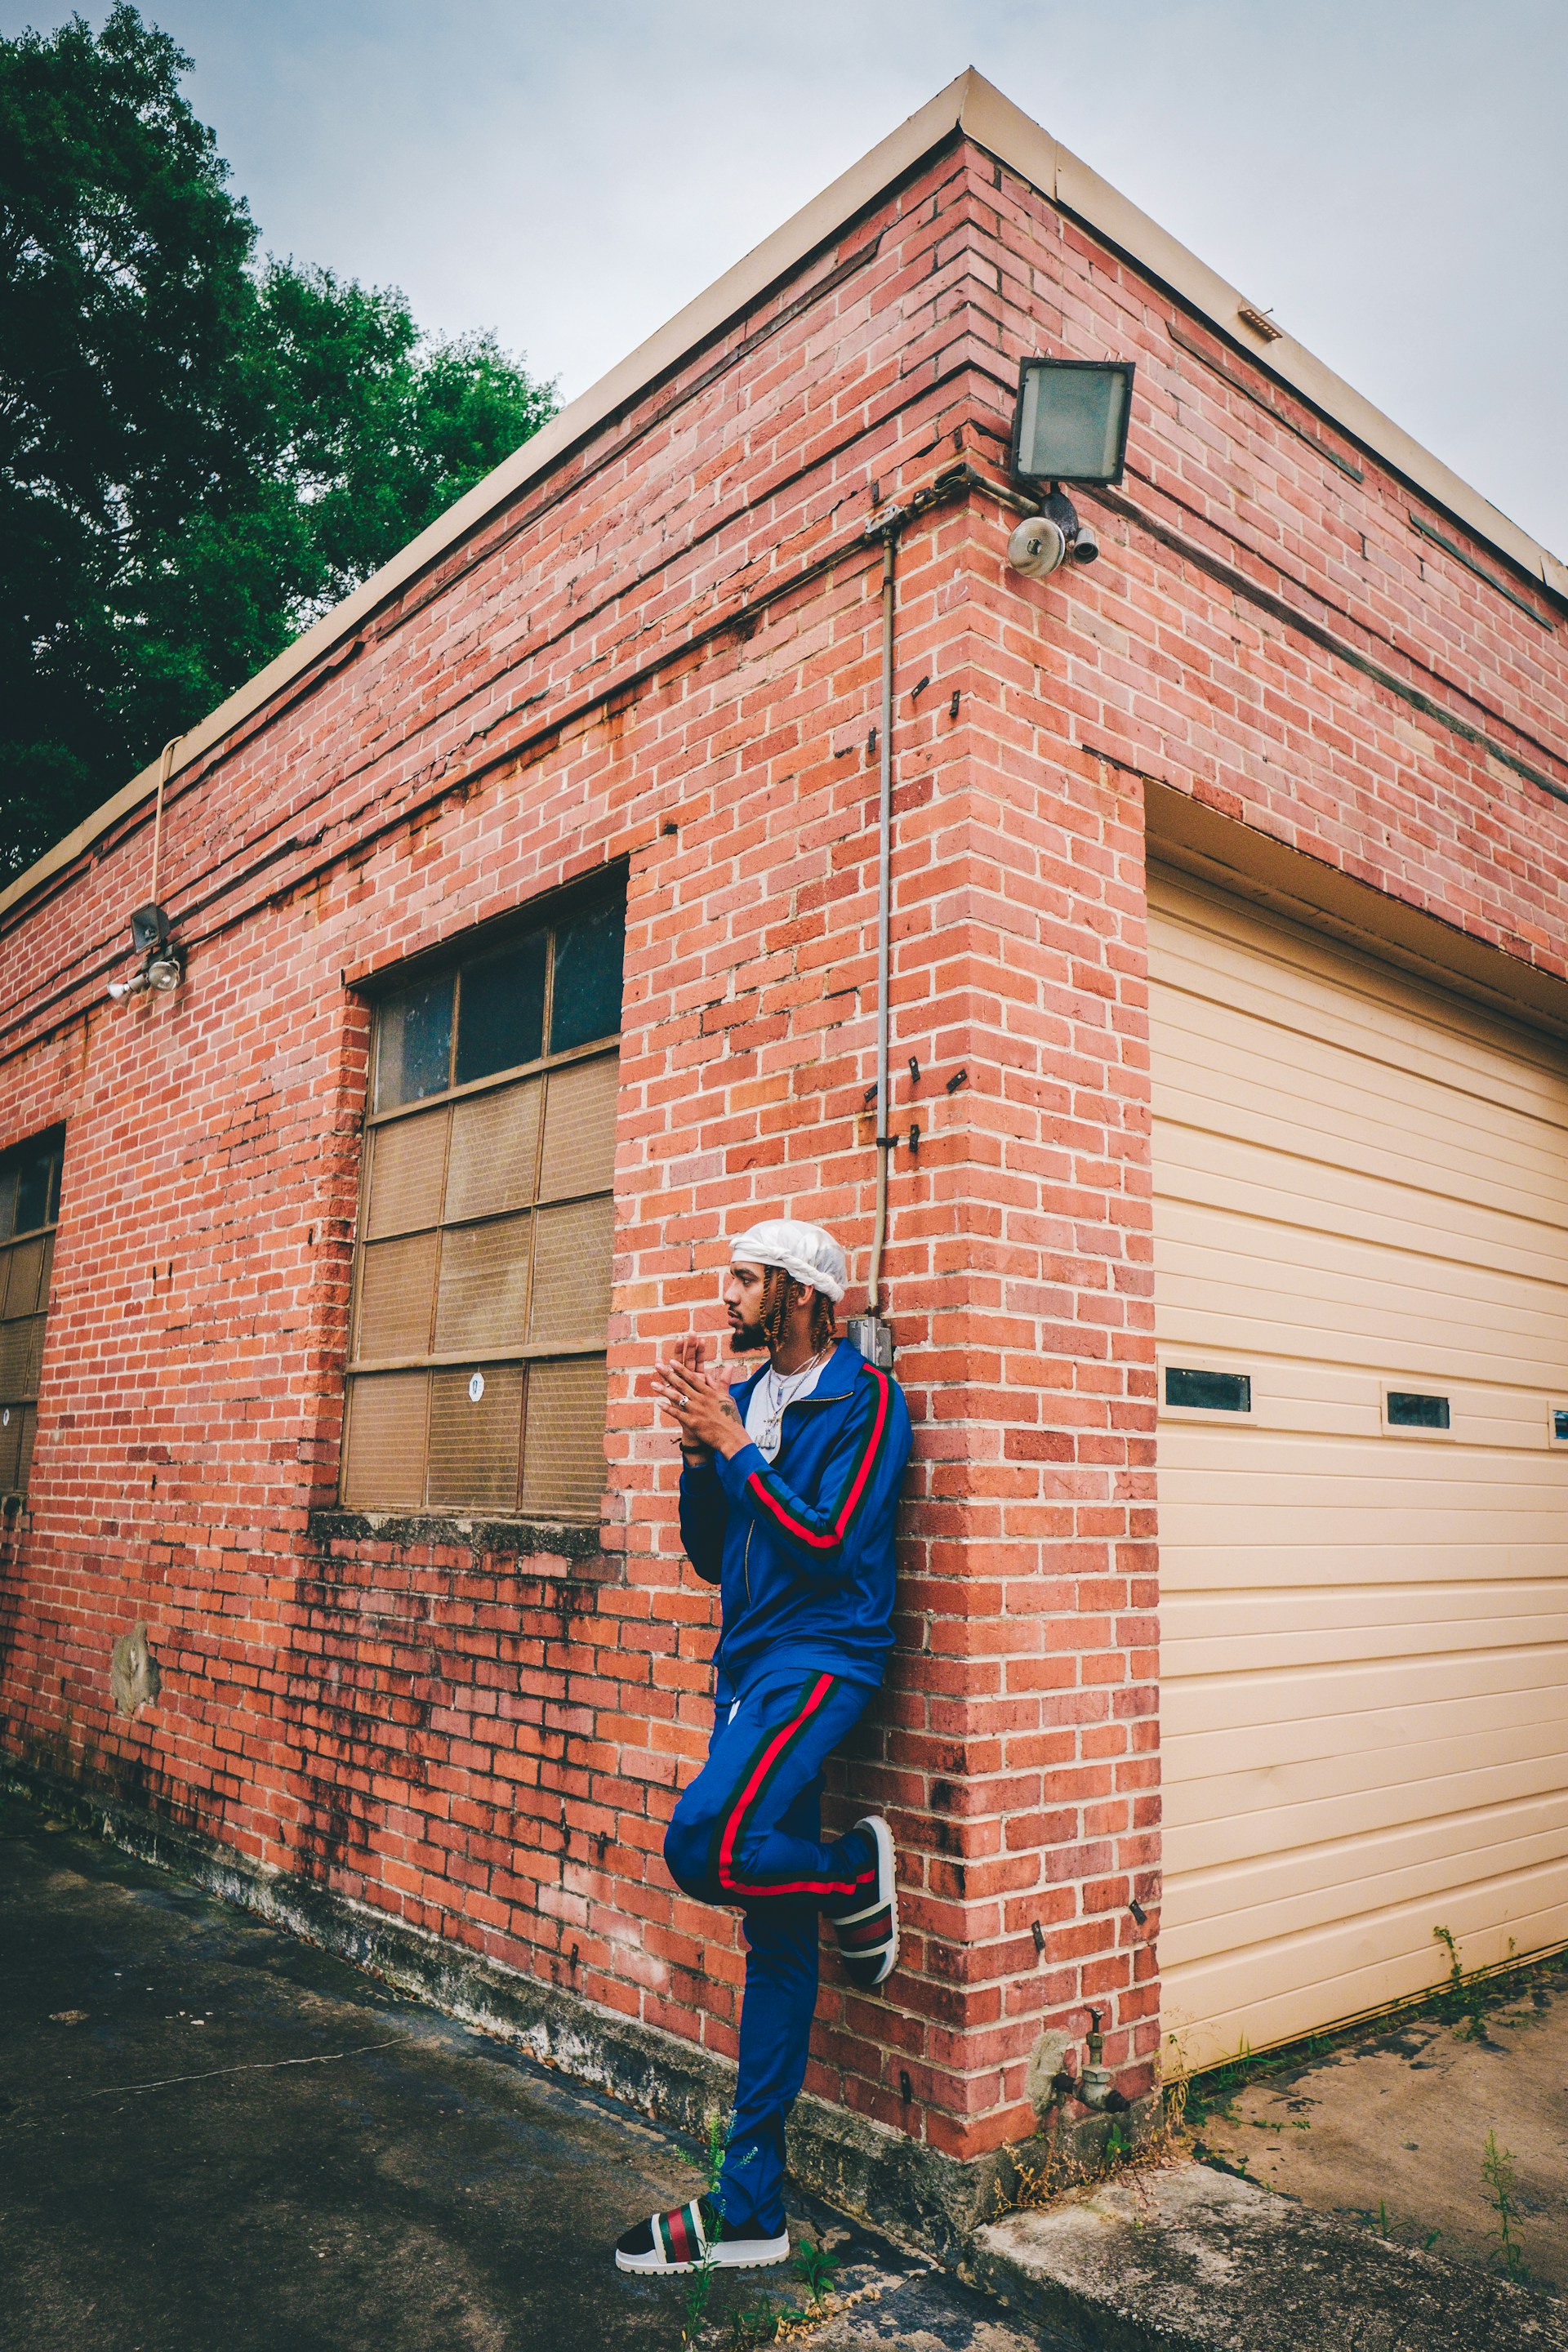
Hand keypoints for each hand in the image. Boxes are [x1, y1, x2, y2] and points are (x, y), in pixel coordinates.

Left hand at [652, 1343, 748, 1459]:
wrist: (731, 1437)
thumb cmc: (731, 1417)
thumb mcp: (728, 1397)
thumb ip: (723, 1383)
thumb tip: (724, 1369)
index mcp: (709, 1393)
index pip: (693, 1378)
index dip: (681, 1369)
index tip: (671, 1361)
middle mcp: (701, 1399)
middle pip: (682, 1384)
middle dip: (668, 1374)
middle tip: (657, 1366)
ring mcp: (696, 1411)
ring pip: (677, 1398)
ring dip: (664, 1390)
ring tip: (652, 1384)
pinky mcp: (693, 1423)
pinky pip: (677, 1414)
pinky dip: (668, 1409)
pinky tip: (659, 1404)